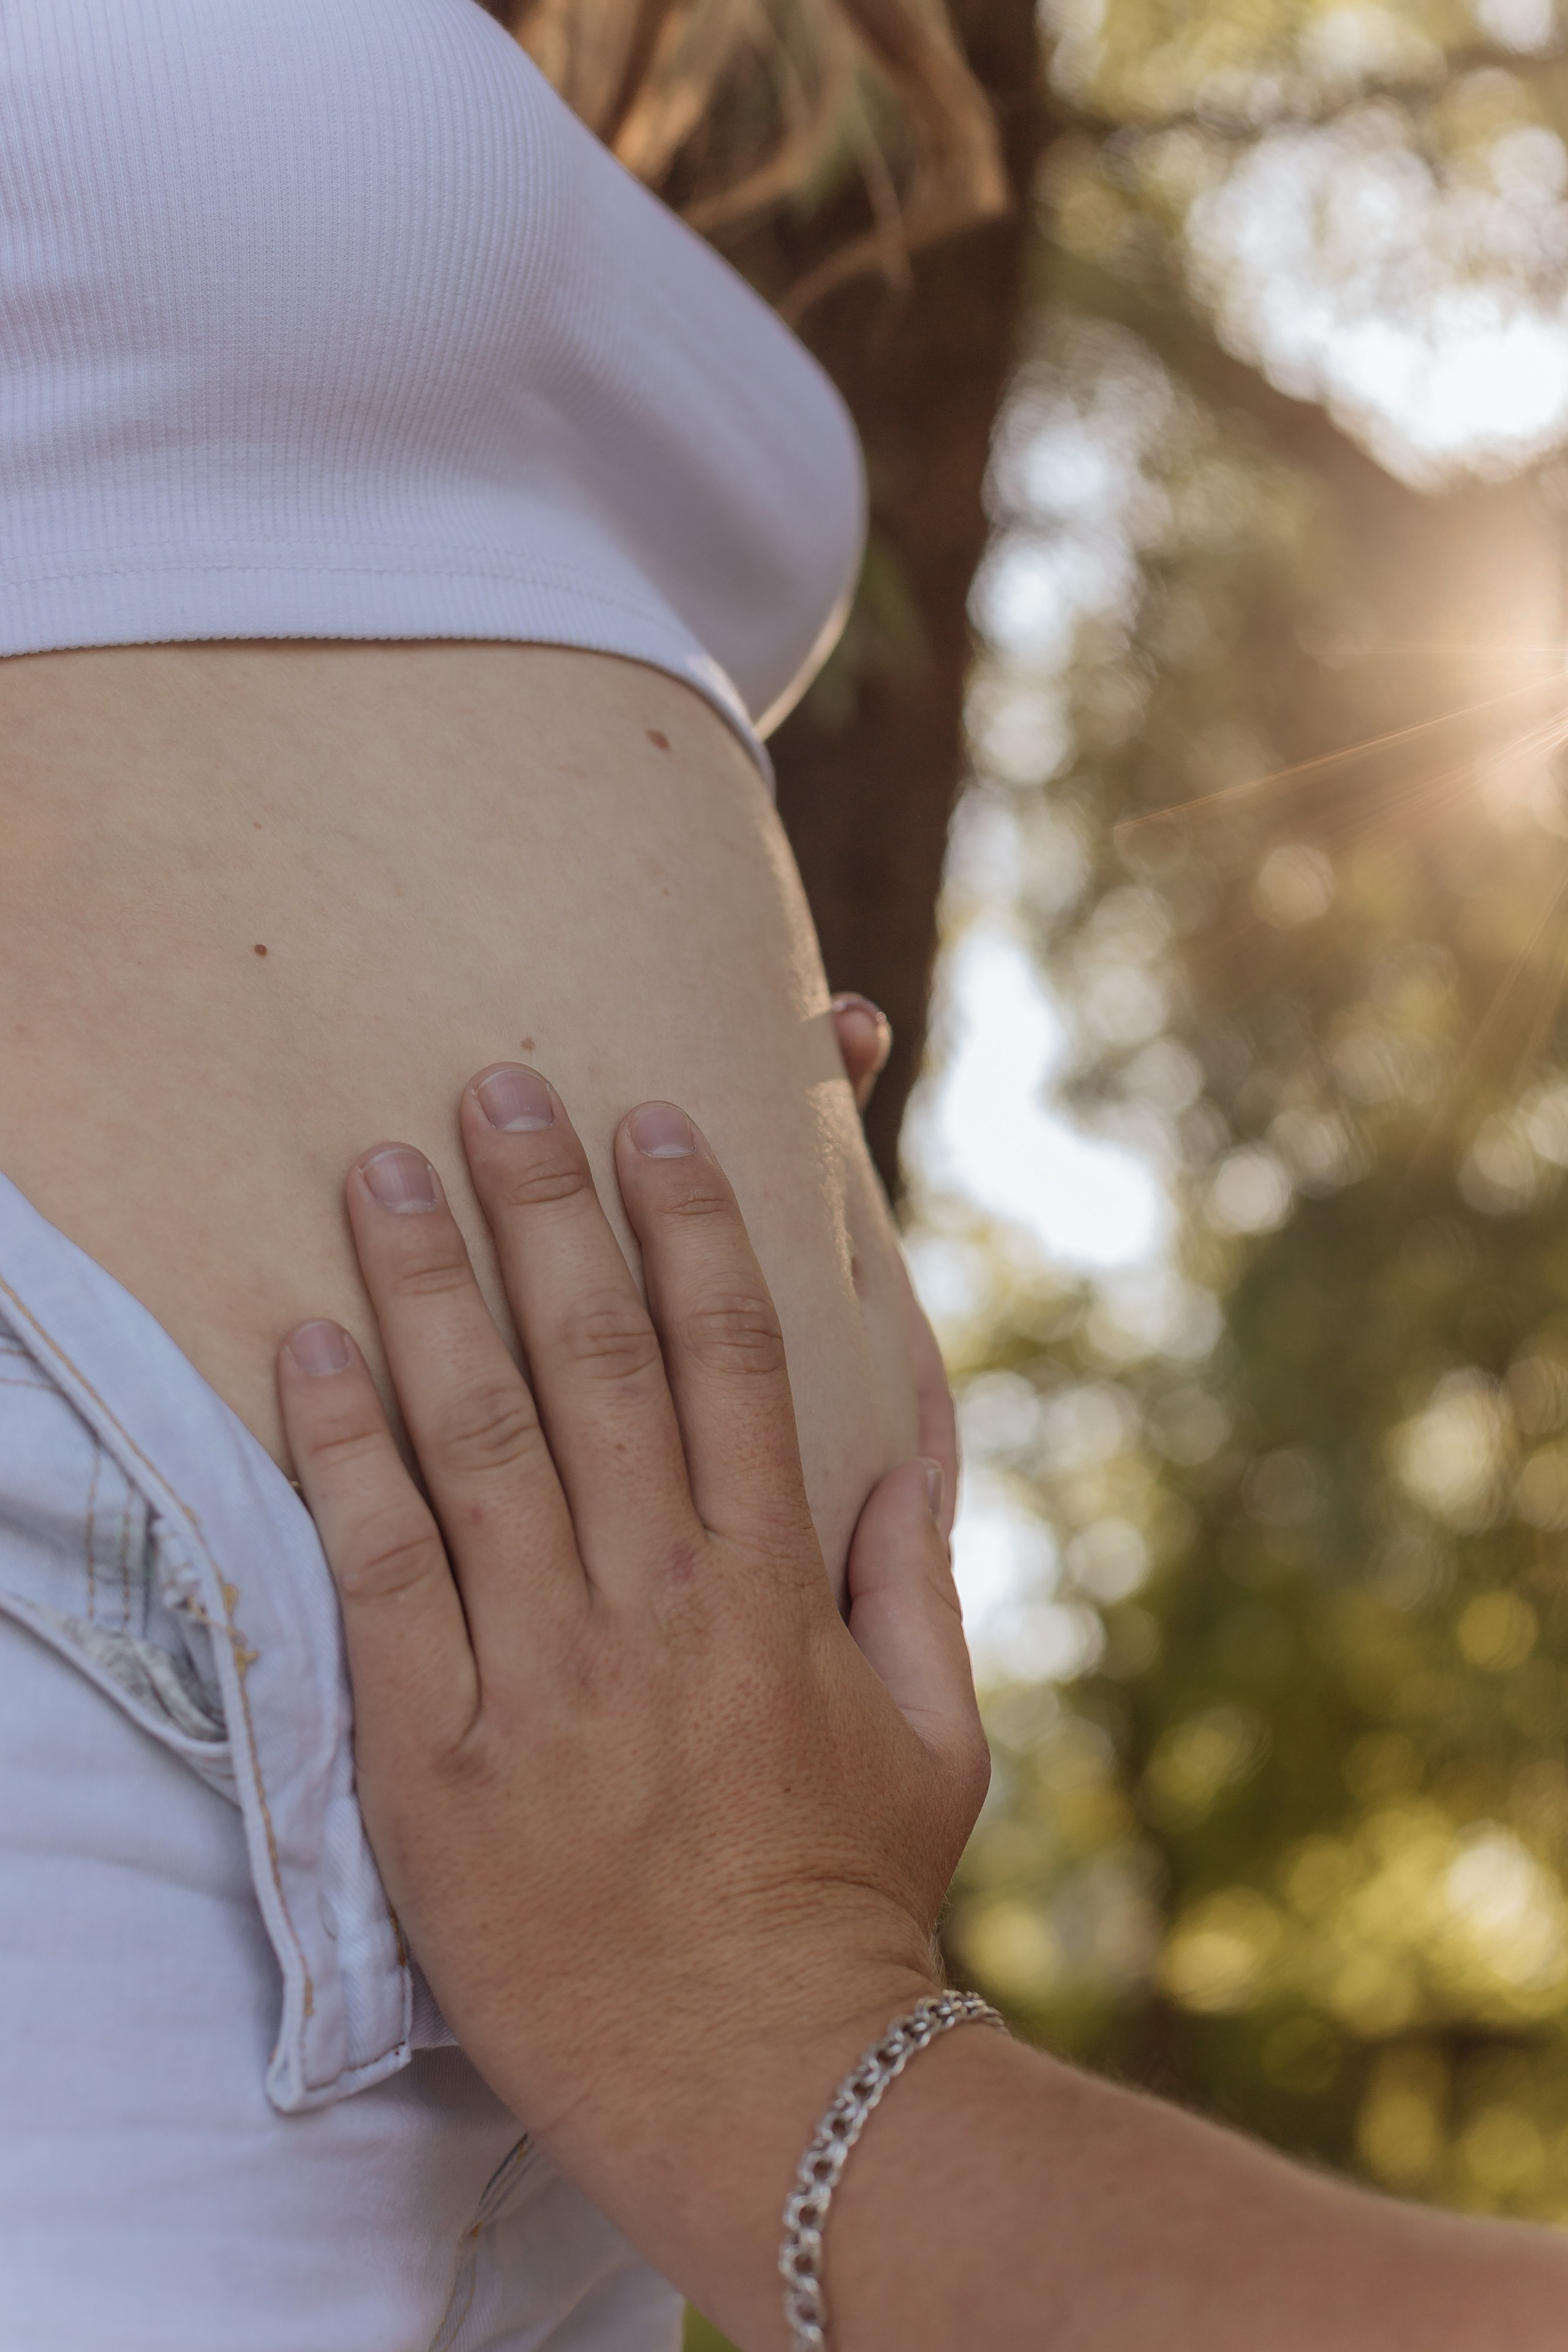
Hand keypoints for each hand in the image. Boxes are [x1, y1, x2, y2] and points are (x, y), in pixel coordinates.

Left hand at [276, 1068, 986, 2323]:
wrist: (755, 2076)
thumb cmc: (851, 1896)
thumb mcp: (938, 1730)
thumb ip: (916, 1572)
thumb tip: (909, 1431)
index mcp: (776, 1585)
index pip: (732, 1359)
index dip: (693, 1226)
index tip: (655, 1121)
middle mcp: (660, 1603)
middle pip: (594, 1363)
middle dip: (547, 1210)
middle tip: (498, 1087)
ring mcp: (546, 1673)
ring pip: (477, 1437)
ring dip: (429, 1289)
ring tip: (385, 1170)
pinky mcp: (438, 1752)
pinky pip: (381, 1569)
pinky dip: (340, 1448)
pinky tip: (305, 1344)